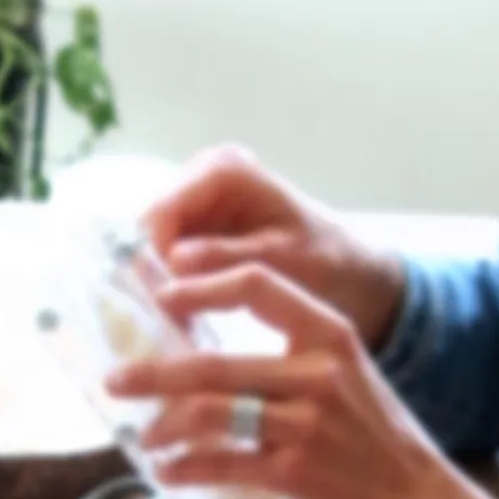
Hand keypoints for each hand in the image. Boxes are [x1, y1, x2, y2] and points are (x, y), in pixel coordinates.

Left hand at [105, 264, 498, 498]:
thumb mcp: (345, 368)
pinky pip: (222, 465)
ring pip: (210, 414)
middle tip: (116, 380)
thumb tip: (209, 350)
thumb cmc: (370, 430)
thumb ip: (290, 349)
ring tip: (144, 437)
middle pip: (214, 364)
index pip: (258, 286)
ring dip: (165, 427)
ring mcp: (304, 424)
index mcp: (329, 334)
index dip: (204, 286)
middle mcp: (316, 372)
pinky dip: (186, 469)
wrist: (410, 492)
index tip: (163, 297)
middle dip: (154, 374)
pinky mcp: (293, 471)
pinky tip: (168, 472)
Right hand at [143, 144, 405, 349]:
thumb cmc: (324, 260)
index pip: (162, 211)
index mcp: (225, 171)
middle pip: (150, 230)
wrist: (347, 273)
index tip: (166, 305)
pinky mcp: (193, 233)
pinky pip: (166, 262)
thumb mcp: (282, 261)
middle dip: (156, 276)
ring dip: (162, 288)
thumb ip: (228, 258)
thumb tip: (174, 261)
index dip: (155, 258)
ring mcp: (196, 204)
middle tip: (171, 324)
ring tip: (180, 328)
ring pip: (152, 250)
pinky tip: (188, 321)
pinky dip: (173, 291)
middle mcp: (202, 177)